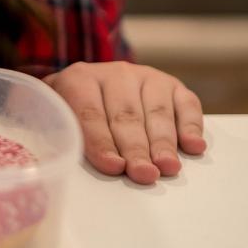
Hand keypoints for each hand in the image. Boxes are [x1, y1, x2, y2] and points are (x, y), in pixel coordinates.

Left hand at [44, 61, 205, 184]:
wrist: (88, 86)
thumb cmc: (70, 112)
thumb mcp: (54, 116)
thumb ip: (55, 133)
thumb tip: (58, 161)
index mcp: (78, 79)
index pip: (90, 113)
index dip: (101, 141)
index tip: (113, 166)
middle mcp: (114, 74)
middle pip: (126, 115)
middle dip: (136, 148)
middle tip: (144, 173)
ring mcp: (146, 77)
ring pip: (156, 111)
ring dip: (164, 142)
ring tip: (168, 167)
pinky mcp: (172, 86)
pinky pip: (186, 104)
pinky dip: (191, 126)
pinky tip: (193, 147)